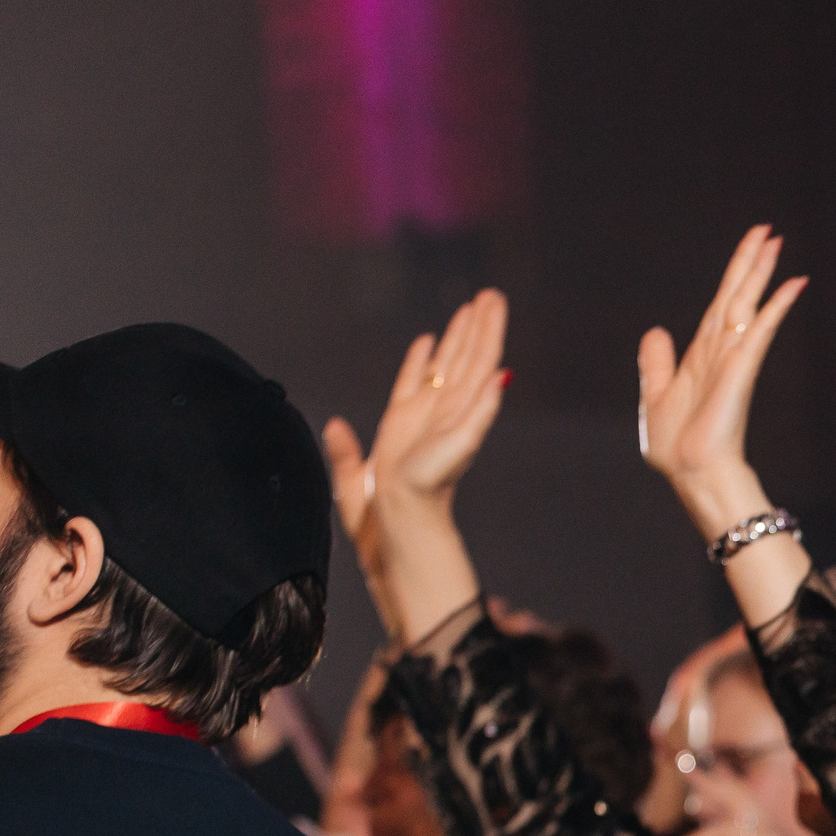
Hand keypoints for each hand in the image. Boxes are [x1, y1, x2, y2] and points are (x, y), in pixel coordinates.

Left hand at [324, 291, 510, 640]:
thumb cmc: (375, 526)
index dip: (432, 353)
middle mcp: (436, 422)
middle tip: (488, 295)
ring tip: (495, 302)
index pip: (426, 381)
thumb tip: (335, 424)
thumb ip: (344, 453)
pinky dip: (489, 388)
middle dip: (473, 329)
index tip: (435, 332)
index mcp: (409, 429)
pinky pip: (479, 408)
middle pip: (460, 364)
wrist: (390, 540)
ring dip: (485, 337)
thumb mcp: (350, 482)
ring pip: (473, 371)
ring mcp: (453, 429)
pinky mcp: (462, 442)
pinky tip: (501, 366)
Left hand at [637, 225, 807, 528]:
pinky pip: (761, 328)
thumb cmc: (676, 447)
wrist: (691, 474)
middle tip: (769, 232)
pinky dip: (777, 304)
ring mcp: (734, 358)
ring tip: (776, 242)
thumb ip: (657, 362)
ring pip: (748, 303)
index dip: (734, 275)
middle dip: (751, 263)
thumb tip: (656, 330)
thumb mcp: (655, 396)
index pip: (720, 305)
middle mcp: (721, 351)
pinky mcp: (742, 369)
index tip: (749, 249)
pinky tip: (793, 283)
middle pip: (737, 295)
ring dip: (761, 272)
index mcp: (701, 356)